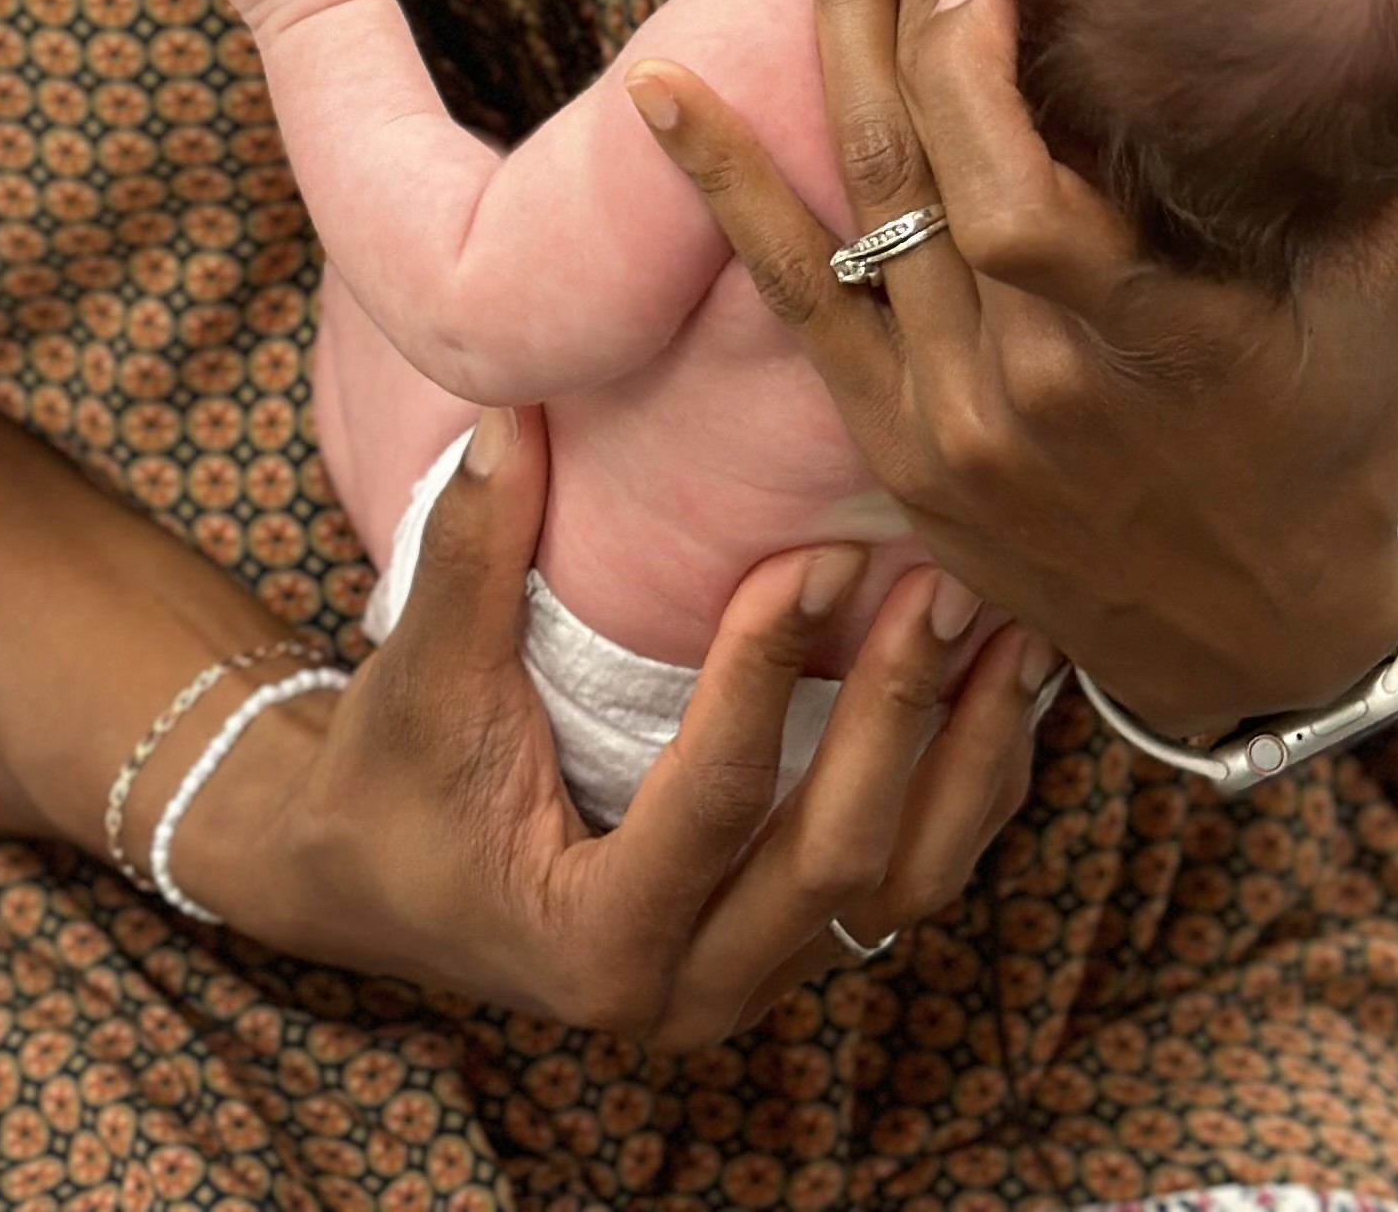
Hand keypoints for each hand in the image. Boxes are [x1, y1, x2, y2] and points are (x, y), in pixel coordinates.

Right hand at [167, 402, 1052, 1043]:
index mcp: (593, 943)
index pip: (713, 805)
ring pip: (900, 887)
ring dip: (964, 757)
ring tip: (1011, 628)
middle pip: (836, 863)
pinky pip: (908, 881)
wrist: (386, 878)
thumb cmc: (398, 777)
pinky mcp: (789, 946)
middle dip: (901, 714)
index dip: (766, 675)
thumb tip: (517, 407)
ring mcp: (751, 977)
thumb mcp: (422, 676)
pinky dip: (966, 787)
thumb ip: (473, 550)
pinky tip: (1006, 686)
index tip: (814, 556)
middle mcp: (690, 991)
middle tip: (941, 579)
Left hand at [629, 0, 1397, 745]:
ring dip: (821, 35)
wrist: (1248, 640)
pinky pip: (797, 295)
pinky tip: (661, 89)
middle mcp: (1030, 390)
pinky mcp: (893, 440)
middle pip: (925, 167)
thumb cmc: (1326, 439)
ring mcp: (948, 420)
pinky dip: (728, 188)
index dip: (980, 69)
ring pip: (862, 204)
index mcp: (1151, 352)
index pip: (1024, 201)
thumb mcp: (1386, 302)